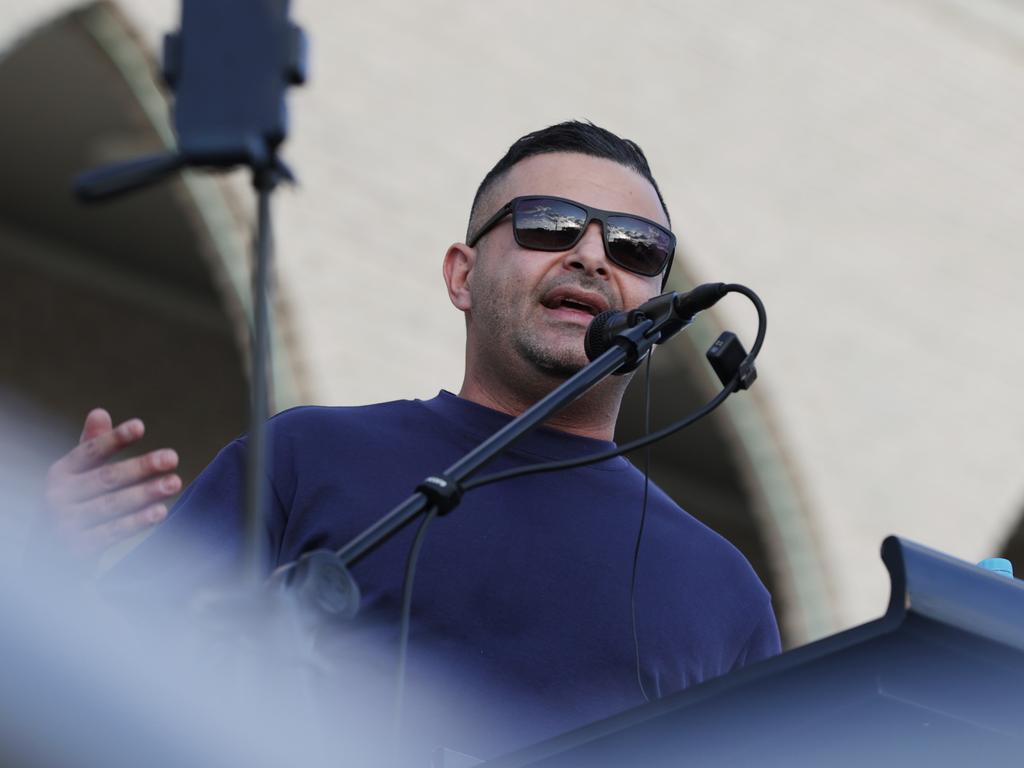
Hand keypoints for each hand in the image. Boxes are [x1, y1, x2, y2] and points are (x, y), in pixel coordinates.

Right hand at [43, 408, 180, 558]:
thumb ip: (91, 446)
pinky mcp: (75, 549)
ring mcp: (64, 524)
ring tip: (174, 482)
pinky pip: (111, 533)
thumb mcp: (77, 475)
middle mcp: (57, 496)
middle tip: (173, 457)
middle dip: (141, 467)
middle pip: (106, 478)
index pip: (90, 451)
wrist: (48, 557)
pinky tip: (160, 512)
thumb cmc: (72, 505)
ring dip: (145, 493)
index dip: (115, 438)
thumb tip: (100, 412)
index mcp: (60, 472)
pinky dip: (136, 522)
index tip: (140, 426)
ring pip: (111, 505)